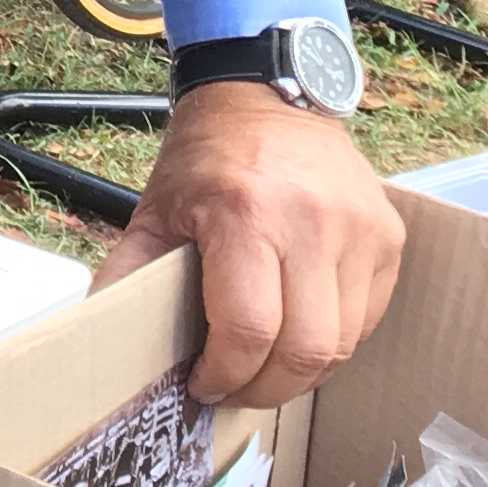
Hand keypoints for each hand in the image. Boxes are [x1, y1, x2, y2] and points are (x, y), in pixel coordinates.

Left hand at [95, 82, 404, 408]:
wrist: (267, 95)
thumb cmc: (206, 157)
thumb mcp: (155, 210)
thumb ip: (128, 274)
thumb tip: (99, 334)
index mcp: (245, 215)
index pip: (250, 330)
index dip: (226, 375)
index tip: (203, 385)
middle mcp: (311, 222)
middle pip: (306, 351)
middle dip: (266, 390)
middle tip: (235, 391)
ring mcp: (360, 228)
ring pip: (344, 344)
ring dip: (302, 373)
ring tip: (264, 368)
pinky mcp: (388, 236)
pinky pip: (368, 317)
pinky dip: (334, 341)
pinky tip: (299, 332)